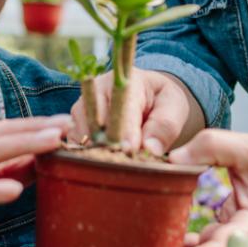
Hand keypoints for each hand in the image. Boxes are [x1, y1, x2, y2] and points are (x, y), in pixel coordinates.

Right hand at [70, 70, 201, 152]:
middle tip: (124, 163)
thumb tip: (150, 149)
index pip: (121, 107)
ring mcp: (83, 106)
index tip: (129, 149)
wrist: (149, 97)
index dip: (125, 130)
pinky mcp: (76, 123)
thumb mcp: (174, 107)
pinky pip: (74, 142)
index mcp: (125, 81)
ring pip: (81, 132)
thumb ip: (165, 126)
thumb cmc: (161, 101)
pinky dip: (85, 156)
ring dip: (96, 152)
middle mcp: (98, 90)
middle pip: (94, 120)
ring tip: (115, 165)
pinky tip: (101, 164)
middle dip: (108, 144)